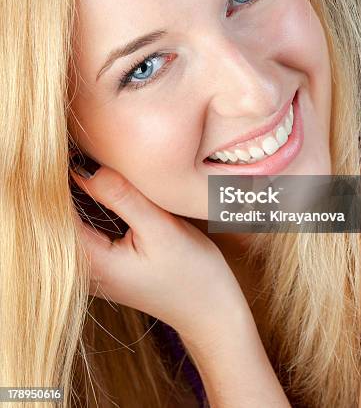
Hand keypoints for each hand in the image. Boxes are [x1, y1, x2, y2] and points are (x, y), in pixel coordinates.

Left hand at [69, 162, 247, 338]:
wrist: (210, 311)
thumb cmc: (191, 273)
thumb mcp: (160, 228)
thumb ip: (121, 196)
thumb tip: (84, 167)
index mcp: (90, 262)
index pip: (52, 212)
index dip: (53, 177)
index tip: (66, 148)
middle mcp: (81, 270)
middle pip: (53, 219)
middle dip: (60, 182)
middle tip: (74, 148)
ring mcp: (90, 271)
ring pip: (67, 224)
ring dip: (71, 194)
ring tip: (81, 160)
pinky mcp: (102, 267)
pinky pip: (82, 231)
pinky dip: (84, 207)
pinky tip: (96, 189)